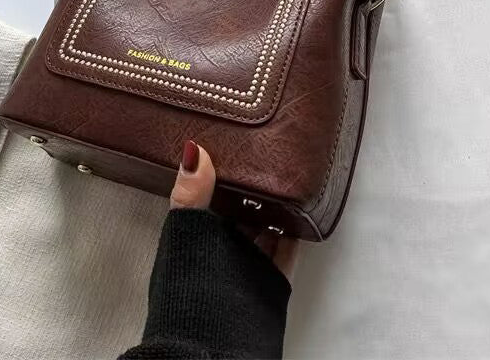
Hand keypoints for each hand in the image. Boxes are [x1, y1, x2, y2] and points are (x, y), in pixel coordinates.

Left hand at [170, 140, 298, 279]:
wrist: (211, 341)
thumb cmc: (188, 284)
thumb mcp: (186, 227)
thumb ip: (191, 190)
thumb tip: (193, 148)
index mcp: (198, 230)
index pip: (212, 195)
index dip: (223, 173)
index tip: (238, 148)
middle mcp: (223, 246)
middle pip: (242, 210)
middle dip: (255, 188)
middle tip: (272, 158)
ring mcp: (248, 263)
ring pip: (266, 228)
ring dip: (277, 209)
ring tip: (291, 179)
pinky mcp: (270, 279)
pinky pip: (288, 250)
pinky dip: (297, 234)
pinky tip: (304, 216)